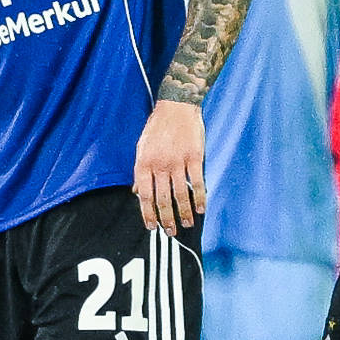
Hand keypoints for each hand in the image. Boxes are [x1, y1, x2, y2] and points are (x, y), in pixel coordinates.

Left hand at [132, 98, 206, 231]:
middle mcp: (159, 165)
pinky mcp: (195, 157)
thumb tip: (137, 193)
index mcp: (143, 163)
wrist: (177, 107)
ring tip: (187, 224)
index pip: (145, 196)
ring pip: (180, 194)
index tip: (152, 227)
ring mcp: (178, 161)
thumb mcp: (141, 148)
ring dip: (184, 212)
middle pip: (162, 199)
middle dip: (167, 219)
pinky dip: (200, 197)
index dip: (148, 214)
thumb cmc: (157, 127)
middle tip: (171, 232)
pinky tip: (201, 208)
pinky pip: (197, 182)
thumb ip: (140, 172)